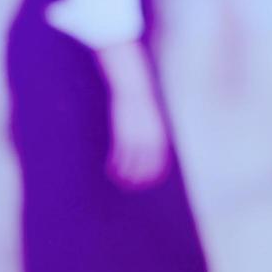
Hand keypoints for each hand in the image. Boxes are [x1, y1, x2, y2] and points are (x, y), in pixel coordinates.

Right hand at [97, 41, 169, 189]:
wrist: (133, 84)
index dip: (155, 172)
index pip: (161, 158)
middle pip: (147, 163)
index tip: (149, 182)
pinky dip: (116, 163)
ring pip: (132, 160)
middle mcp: (150, 134)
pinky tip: (111, 169)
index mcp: (159, 132)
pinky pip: (119, 152)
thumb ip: (154, 133)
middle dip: (140, 177)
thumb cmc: (143, 102)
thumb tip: (153, 148)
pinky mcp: (122, 130)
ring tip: (121, 181)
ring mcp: (136, 133)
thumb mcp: (153, 118)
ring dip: (126, 173)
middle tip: (133, 187)